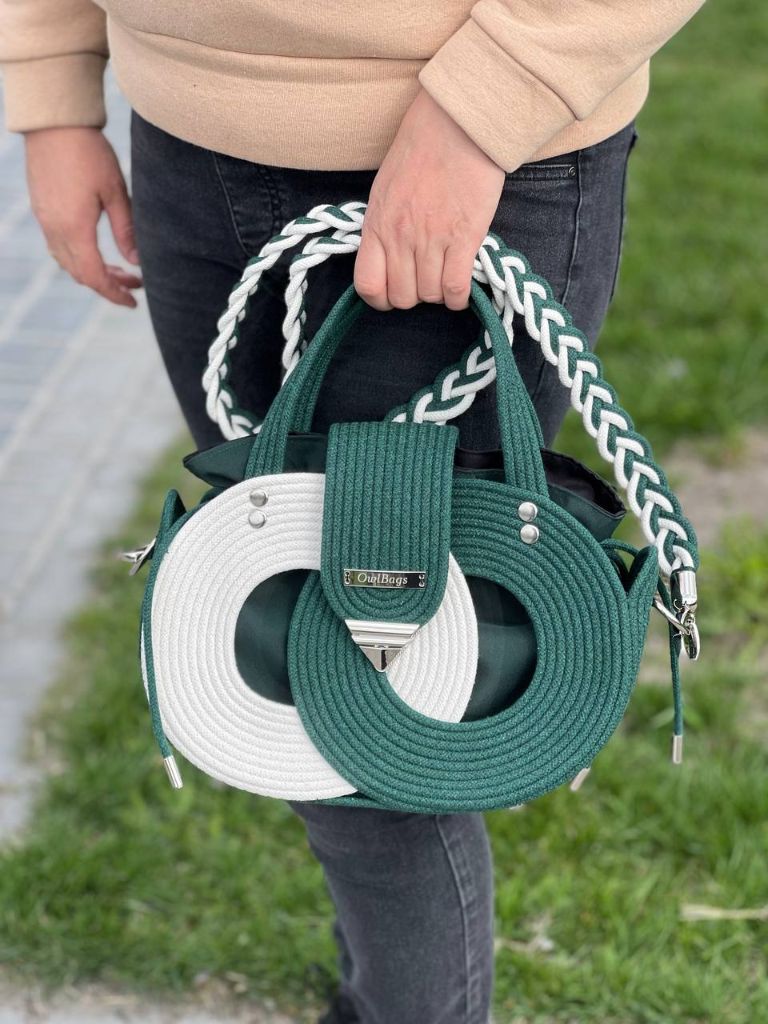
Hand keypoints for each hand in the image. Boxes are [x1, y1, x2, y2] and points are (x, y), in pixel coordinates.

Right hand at [24, 127, 142, 307]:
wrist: (54, 123)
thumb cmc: (89, 152)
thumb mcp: (116, 192)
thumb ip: (126, 230)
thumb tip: (137, 263)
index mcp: (75, 228)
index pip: (94, 276)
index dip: (114, 293)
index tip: (133, 301)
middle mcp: (55, 229)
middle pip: (80, 274)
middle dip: (108, 285)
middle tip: (134, 284)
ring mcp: (44, 220)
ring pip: (67, 263)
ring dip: (93, 272)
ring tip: (120, 270)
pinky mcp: (42, 210)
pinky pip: (58, 247)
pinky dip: (79, 258)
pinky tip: (96, 251)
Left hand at [354, 88, 504, 311]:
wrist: (456, 124)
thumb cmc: (421, 150)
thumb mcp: (385, 189)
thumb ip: (383, 226)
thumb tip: (388, 258)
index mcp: (377, 225)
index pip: (367, 285)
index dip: (380, 299)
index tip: (393, 294)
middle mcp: (400, 237)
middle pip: (403, 297)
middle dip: (414, 296)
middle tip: (425, 280)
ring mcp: (432, 239)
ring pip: (430, 296)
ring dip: (438, 294)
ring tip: (445, 276)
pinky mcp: (464, 238)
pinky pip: (456, 288)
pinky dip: (458, 297)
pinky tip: (460, 289)